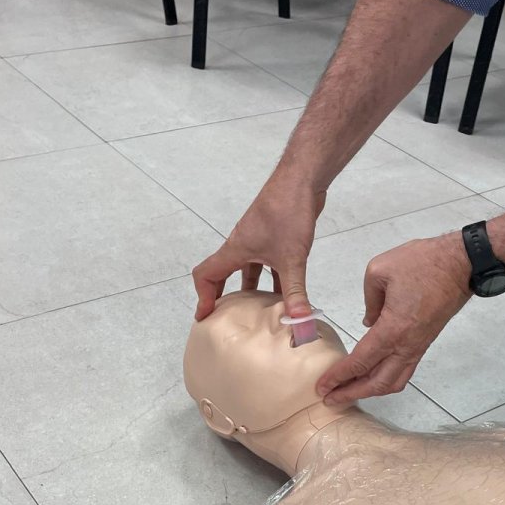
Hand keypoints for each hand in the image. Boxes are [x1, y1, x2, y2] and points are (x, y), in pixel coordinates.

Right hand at [192, 170, 325, 319]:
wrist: (302, 179)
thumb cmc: (287, 212)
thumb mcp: (291, 259)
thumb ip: (294, 293)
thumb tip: (300, 325)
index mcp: (235, 250)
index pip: (205, 275)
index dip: (202, 297)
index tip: (206, 317)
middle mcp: (242, 246)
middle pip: (223, 275)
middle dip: (223, 298)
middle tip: (227, 320)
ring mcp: (259, 241)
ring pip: (248, 271)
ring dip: (250, 291)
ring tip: (256, 314)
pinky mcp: (276, 238)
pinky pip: (267, 264)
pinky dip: (273, 281)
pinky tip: (287, 295)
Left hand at [317, 232, 470, 404]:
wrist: (461, 264)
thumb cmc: (422, 262)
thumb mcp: (379, 270)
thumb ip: (368, 301)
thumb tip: (369, 323)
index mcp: (392, 329)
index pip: (360, 362)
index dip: (339, 377)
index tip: (322, 387)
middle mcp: (406, 346)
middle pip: (376, 383)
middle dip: (351, 393)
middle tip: (330, 399)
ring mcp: (417, 347)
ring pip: (393, 382)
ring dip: (370, 391)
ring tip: (349, 393)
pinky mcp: (424, 343)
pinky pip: (404, 371)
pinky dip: (386, 381)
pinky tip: (372, 378)